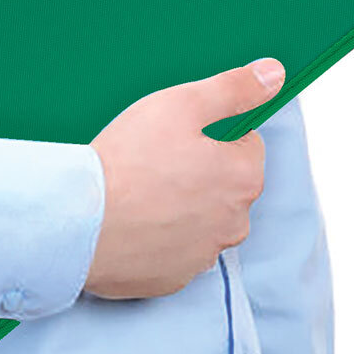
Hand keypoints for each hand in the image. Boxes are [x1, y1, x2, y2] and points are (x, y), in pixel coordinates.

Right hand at [84, 58, 283, 299]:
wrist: (78, 220)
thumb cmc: (128, 160)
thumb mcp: (182, 104)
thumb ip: (234, 89)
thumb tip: (275, 74)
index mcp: (244, 178)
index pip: (245, 146)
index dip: (210, 136)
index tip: (176, 137)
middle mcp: (234, 223)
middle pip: (225, 187)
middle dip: (198, 174)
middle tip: (153, 163)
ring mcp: (203, 255)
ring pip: (200, 222)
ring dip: (180, 209)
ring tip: (138, 195)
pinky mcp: (172, 279)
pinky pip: (173, 252)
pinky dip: (157, 238)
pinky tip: (131, 223)